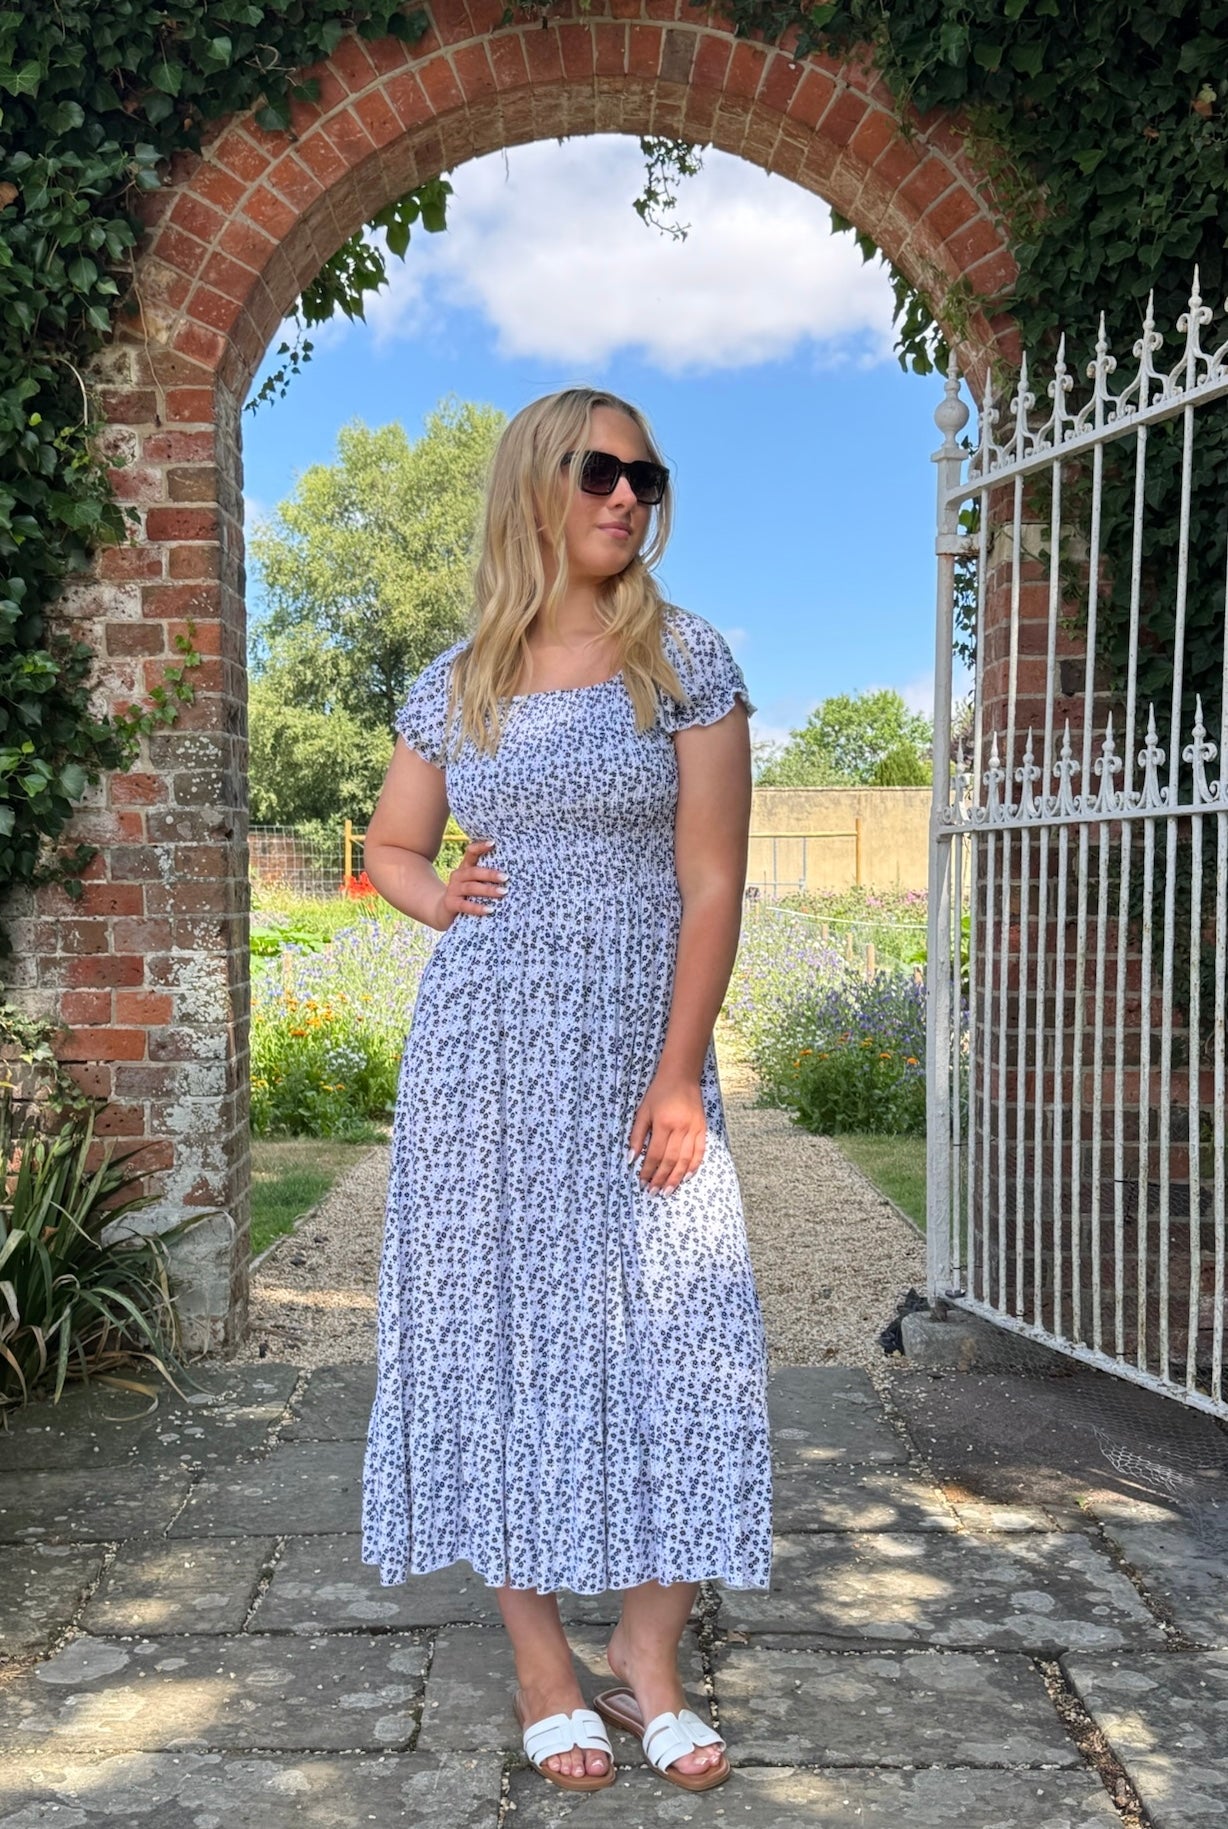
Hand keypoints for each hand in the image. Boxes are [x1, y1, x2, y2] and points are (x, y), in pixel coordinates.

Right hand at [433, 838, 506, 927]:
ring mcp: (453, 890)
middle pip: (473, 872)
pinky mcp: (450, 904)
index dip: (480, 847)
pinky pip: (465, 905)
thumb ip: (486, 877)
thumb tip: (512, 873)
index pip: (471, 852)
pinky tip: (490, 910)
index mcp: (465, 867)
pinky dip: (478, 908)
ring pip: (471, 888)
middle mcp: (458, 876)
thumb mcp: (474, 883)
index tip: (493, 843)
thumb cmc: (466, 895)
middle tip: (506, 877)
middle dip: (490, 874)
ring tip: (503, 892)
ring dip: (488, 890)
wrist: (443, 911)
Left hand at [628, 1069, 706, 1194]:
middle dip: (660, 1179)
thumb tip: (631, 1158)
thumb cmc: (659, 1093)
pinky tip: (687, 1177)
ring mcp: (693, 1129)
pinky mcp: (702, 1128)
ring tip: (668, 1191)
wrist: (681, 1076)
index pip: (654, 1154)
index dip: (648, 1171)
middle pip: (670, 1161)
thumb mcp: (643, 1111)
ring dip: (676, 1178)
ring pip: (685, 1160)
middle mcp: (680, 1128)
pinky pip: (700, 1151)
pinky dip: (694, 1166)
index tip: (642, 1182)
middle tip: (653, 1192)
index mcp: (663, 1123)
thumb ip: (637, 1135)